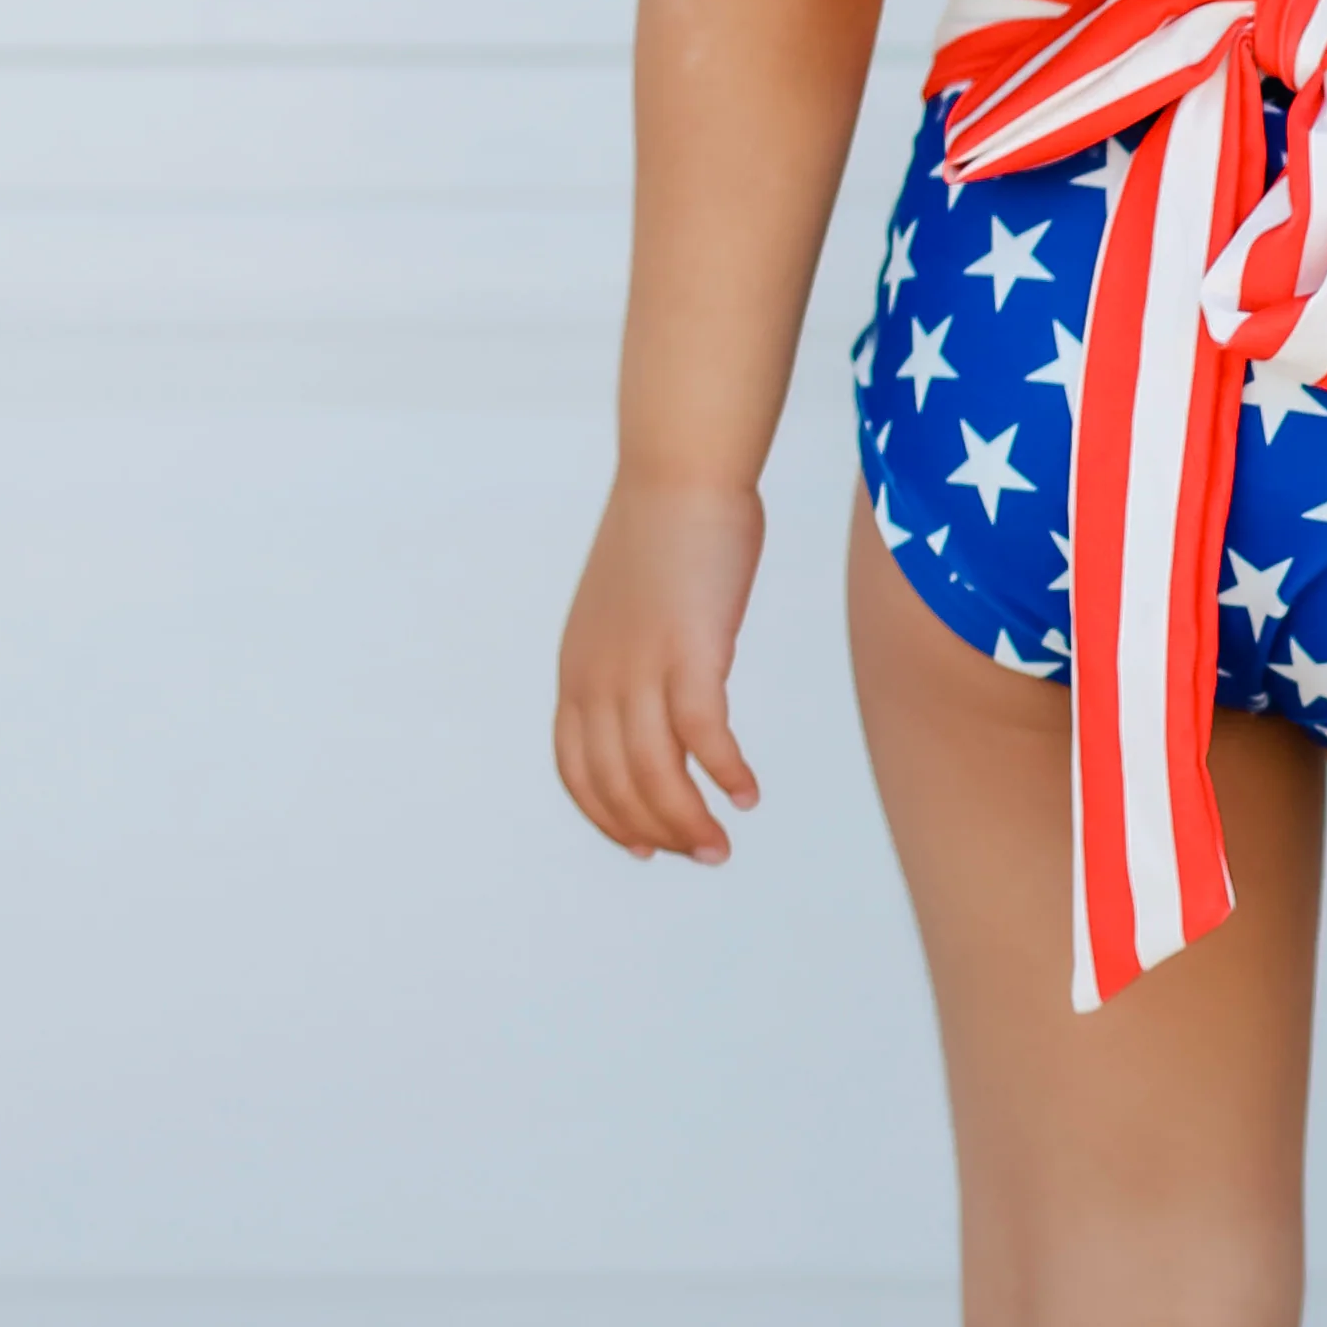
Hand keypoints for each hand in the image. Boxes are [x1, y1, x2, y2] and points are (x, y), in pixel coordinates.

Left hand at [554, 475, 767, 859]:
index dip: (610, 819)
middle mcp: (598, 678)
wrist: (681, 471)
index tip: (647, 847)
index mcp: (578, 670)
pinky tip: (748, 794)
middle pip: (617, 786)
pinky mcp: (689, 651)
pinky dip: (724, 774)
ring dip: (688, 822)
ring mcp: (640, 667)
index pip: (579, 773)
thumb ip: (636, 656)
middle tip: (704, 855)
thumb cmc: (668, 529)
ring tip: (722, 845)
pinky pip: (703, 736)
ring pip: (655, 774)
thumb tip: (666, 689)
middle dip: (658, 833)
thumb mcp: (630, 607)